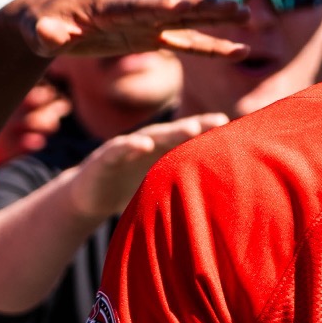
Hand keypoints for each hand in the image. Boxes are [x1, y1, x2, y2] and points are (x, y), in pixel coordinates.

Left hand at [9, 0, 249, 60]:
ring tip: (250, 21)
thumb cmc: (38, 24)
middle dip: (207, 8)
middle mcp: (135, 12)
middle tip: (240, 7)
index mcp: (110, 8)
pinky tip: (236, 50)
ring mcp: (145, 25)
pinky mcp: (147, 37)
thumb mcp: (38, 32)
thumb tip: (50, 37)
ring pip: (188, 23)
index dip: (165, 7)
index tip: (190, 4)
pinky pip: (185, 43)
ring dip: (217, 23)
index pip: (141, 8)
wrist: (45, 18)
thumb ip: (46, 35)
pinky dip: (210, 47)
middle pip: (177, 10)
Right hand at [63, 114, 228, 221]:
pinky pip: (119, 149)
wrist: (87, 198)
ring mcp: (126, 149)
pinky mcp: (104, 158)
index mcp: (161, 152)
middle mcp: (146, 145)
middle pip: (175, 132)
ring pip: (151, 135)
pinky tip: (144, 144)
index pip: (188, 139)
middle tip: (219, 121)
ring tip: (191, 128)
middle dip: (197, 125)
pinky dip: (131, 145)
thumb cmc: (128, 191)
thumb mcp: (158, 188)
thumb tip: (218, 201)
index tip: (234, 127)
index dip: (209, 133)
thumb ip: (181, 185)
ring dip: (171, 131)